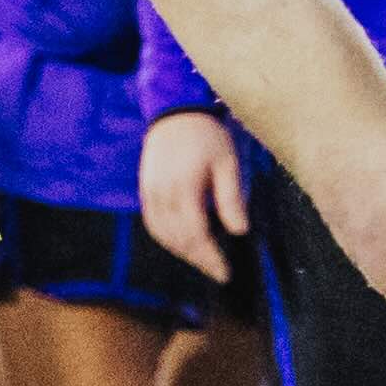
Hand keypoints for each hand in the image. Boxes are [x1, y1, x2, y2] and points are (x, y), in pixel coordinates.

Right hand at [143, 109, 249, 281]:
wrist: (175, 111)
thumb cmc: (207, 135)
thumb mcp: (227, 163)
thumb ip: (231, 198)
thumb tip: (240, 231)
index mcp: (184, 188)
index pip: (196, 234)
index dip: (210, 258)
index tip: (225, 273)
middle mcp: (162, 194)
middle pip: (178, 239)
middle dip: (198, 259)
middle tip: (218, 271)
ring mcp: (150, 192)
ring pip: (162, 235)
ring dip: (182, 252)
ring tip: (204, 260)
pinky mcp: (145, 190)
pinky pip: (153, 223)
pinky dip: (167, 239)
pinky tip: (183, 243)